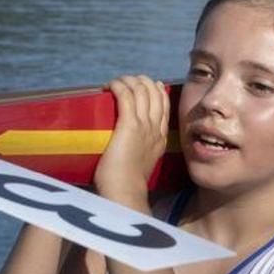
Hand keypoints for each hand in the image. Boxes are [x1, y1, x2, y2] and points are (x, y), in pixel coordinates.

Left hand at [95, 75, 170, 205]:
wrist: (126, 192)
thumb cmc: (127, 184)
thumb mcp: (141, 164)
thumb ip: (139, 152)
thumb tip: (126, 147)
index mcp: (160, 137)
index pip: (163, 103)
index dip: (154, 89)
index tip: (142, 85)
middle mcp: (155, 129)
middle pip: (154, 91)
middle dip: (140, 81)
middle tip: (124, 83)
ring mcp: (144, 126)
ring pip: (142, 90)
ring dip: (127, 81)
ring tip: (115, 83)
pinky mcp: (129, 125)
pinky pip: (126, 95)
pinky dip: (118, 86)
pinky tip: (110, 86)